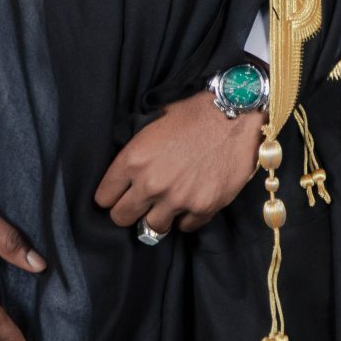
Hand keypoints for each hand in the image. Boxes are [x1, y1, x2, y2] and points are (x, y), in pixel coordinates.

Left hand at [94, 89, 264, 236]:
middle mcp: (151, 183)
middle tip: (141, 204)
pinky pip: (186, 226)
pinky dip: (187, 217)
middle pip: (122, 217)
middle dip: (129, 211)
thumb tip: (126, 175)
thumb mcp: (153, 124)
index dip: (112, 195)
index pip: (104, 197)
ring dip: (159, 216)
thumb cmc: (195, 113)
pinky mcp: (203, 207)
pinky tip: (191, 202)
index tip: (120, 194)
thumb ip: (137, 154)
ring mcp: (178, 198)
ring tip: (168, 203)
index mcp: (134, 160)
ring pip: (153, 227)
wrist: (236, 113)